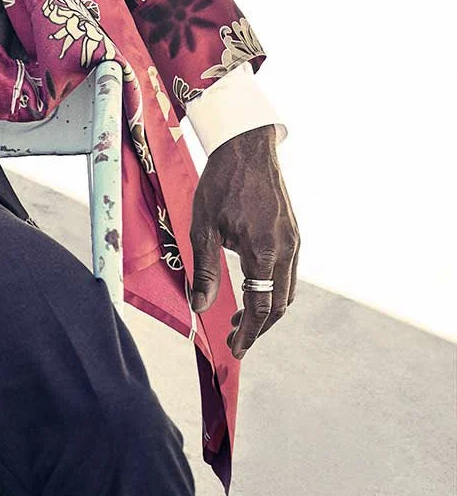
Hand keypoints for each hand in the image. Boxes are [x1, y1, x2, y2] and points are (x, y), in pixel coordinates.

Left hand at [189, 125, 299, 358]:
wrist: (247, 146)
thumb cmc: (220, 184)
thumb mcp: (203, 228)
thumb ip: (205, 270)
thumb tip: (200, 307)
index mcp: (265, 251)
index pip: (261, 306)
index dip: (249, 333)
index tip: (236, 350)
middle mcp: (287, 249)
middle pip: (279, 304)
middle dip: (259, 327)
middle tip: (236, 340)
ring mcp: (295, 240)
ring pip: (287, 289)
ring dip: (266, 309)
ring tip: (239, 319)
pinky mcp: (294, 232)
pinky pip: (289, 271)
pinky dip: (273, 288)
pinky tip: (252, 288)